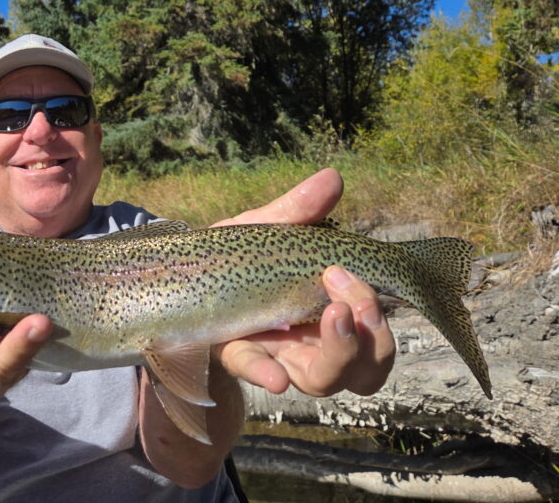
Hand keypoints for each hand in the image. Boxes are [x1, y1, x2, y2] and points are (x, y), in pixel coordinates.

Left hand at [213, 168, 395, 396]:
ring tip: (332, 316)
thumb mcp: (267, 228)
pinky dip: (267, 375)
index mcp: (330, 311)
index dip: (374, 317)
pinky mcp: (238, 356)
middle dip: (369, 338)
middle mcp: (314, 343)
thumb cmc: (239, 254)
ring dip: (340, 354)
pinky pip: (256, 372)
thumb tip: (333, 177)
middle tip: (344, 299)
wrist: (183, 272)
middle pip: (366, 369)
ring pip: (326, 380)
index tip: (345, 272)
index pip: (375, 334)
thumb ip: (298, 209)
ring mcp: (279, 355)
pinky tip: (276, 377)